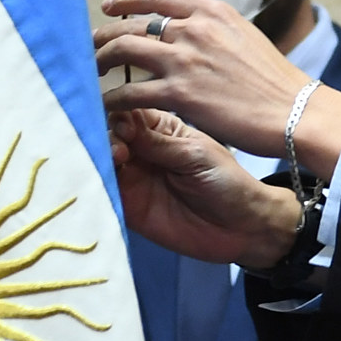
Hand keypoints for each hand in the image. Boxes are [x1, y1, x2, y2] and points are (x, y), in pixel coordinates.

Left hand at [93, 0, 340, 170]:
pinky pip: (129, 92)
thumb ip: (214, 31)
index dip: (125, 0)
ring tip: (92, 71)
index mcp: (211, 11)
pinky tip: (104, 106)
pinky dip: (111, 99)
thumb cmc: (275, 82)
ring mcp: (184, 60)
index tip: (109, 7)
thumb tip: (193, 32)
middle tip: (92, 45)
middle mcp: (194, 28)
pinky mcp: (178, 94)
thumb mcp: (245, 37)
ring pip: (123, 50)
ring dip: (101, 59)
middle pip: (131, 23)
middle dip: (104, 34)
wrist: (294, 111)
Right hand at [108, 103, 304, 265]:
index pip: (128, 113)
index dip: (119, 114)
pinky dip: (98, 187)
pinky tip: (103, 183)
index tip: (122, 124)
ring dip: (101, 160)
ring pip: (102, 163)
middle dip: (107, 137)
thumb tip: (119, 122)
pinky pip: (104, 193)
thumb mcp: (194, 156)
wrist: (242, 228)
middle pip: (109, 136)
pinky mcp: (128, 207)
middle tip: (120, 148)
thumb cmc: (227, 182)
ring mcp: (133, 178)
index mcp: (160, 129)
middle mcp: (141, 150)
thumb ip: (156, 142)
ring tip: (116, 161)